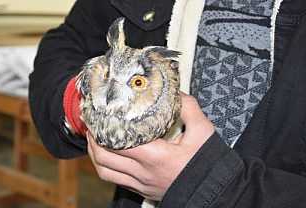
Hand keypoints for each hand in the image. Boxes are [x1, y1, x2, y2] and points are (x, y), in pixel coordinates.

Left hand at [87, 91, 214, 200]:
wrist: (214, 191)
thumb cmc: (208, 164)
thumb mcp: (203, 131)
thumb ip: (187, 107)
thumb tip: (174, 91)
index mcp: (156, 156)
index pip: (118, 141)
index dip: (102, 127)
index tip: (98, 114)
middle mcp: (143, 172)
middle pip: (104, 156)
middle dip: (92, 138)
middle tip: (91, 122)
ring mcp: (140, 183)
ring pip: (105, 171)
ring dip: (94, 153)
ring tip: (92, 137)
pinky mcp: (141, 190)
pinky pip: (114, 180)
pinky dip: (104, 166)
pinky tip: (104, 155)